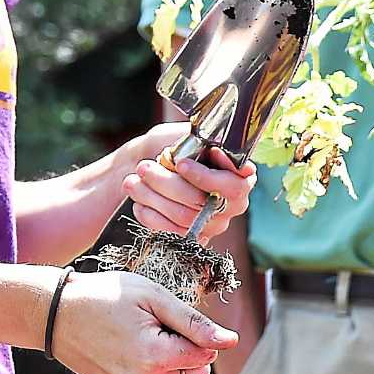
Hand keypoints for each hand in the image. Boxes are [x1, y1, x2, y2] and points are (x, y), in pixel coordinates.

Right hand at [49, 271, 237, 373]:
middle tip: (154, 327)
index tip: (167, 318)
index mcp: (154, 357)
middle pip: (196, 372)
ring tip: (142, 337)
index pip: (206, 354)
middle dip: (187, 351)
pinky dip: (158, 371)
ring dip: (174, 362)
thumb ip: (195, 323)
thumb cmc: (103, 297)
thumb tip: (231, 342)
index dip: (195, 334)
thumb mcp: (153, 298)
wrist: (54, 314)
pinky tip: (133, 350)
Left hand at [121, 124, 256, 242]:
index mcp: (239, 178)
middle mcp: (231, 205)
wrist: (151, 166)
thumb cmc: (174, 148)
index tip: (179, 163)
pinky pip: (171, 234)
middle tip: (144, 167)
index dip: (206, 178)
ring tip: (133, 180)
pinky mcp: (192, 238)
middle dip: (167, 183)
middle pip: (201, 202)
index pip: (234, 187)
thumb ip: (200, 141)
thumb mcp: (188, 136)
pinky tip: (139, 201)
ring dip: (152, 197)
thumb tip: (205, 146)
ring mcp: (213, 225)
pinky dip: (150, 216)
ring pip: (183, 218)